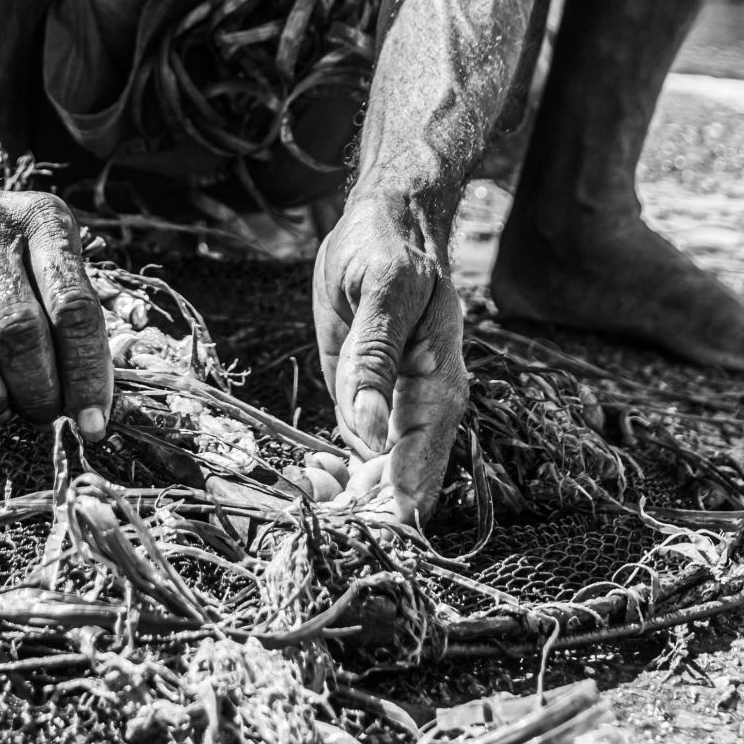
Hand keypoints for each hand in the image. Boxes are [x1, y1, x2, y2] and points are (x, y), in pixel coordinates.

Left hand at [312, 192, 468, 521]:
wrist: (385, 221)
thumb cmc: (386, 247)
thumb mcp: (381, 291)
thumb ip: (374, 360)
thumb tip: (368, 431)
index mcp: (437, 389)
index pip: (420, 477)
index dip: (385, 513)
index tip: (341, 522)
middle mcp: (423, 412)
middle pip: (399, 495)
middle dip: (356, 511)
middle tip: (310, 494)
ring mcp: (397, 413)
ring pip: (376, 485)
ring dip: (340, 498)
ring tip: (305, 480)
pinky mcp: (371, 405)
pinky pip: (357, 459)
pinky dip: (334, 476)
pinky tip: (309, 469)